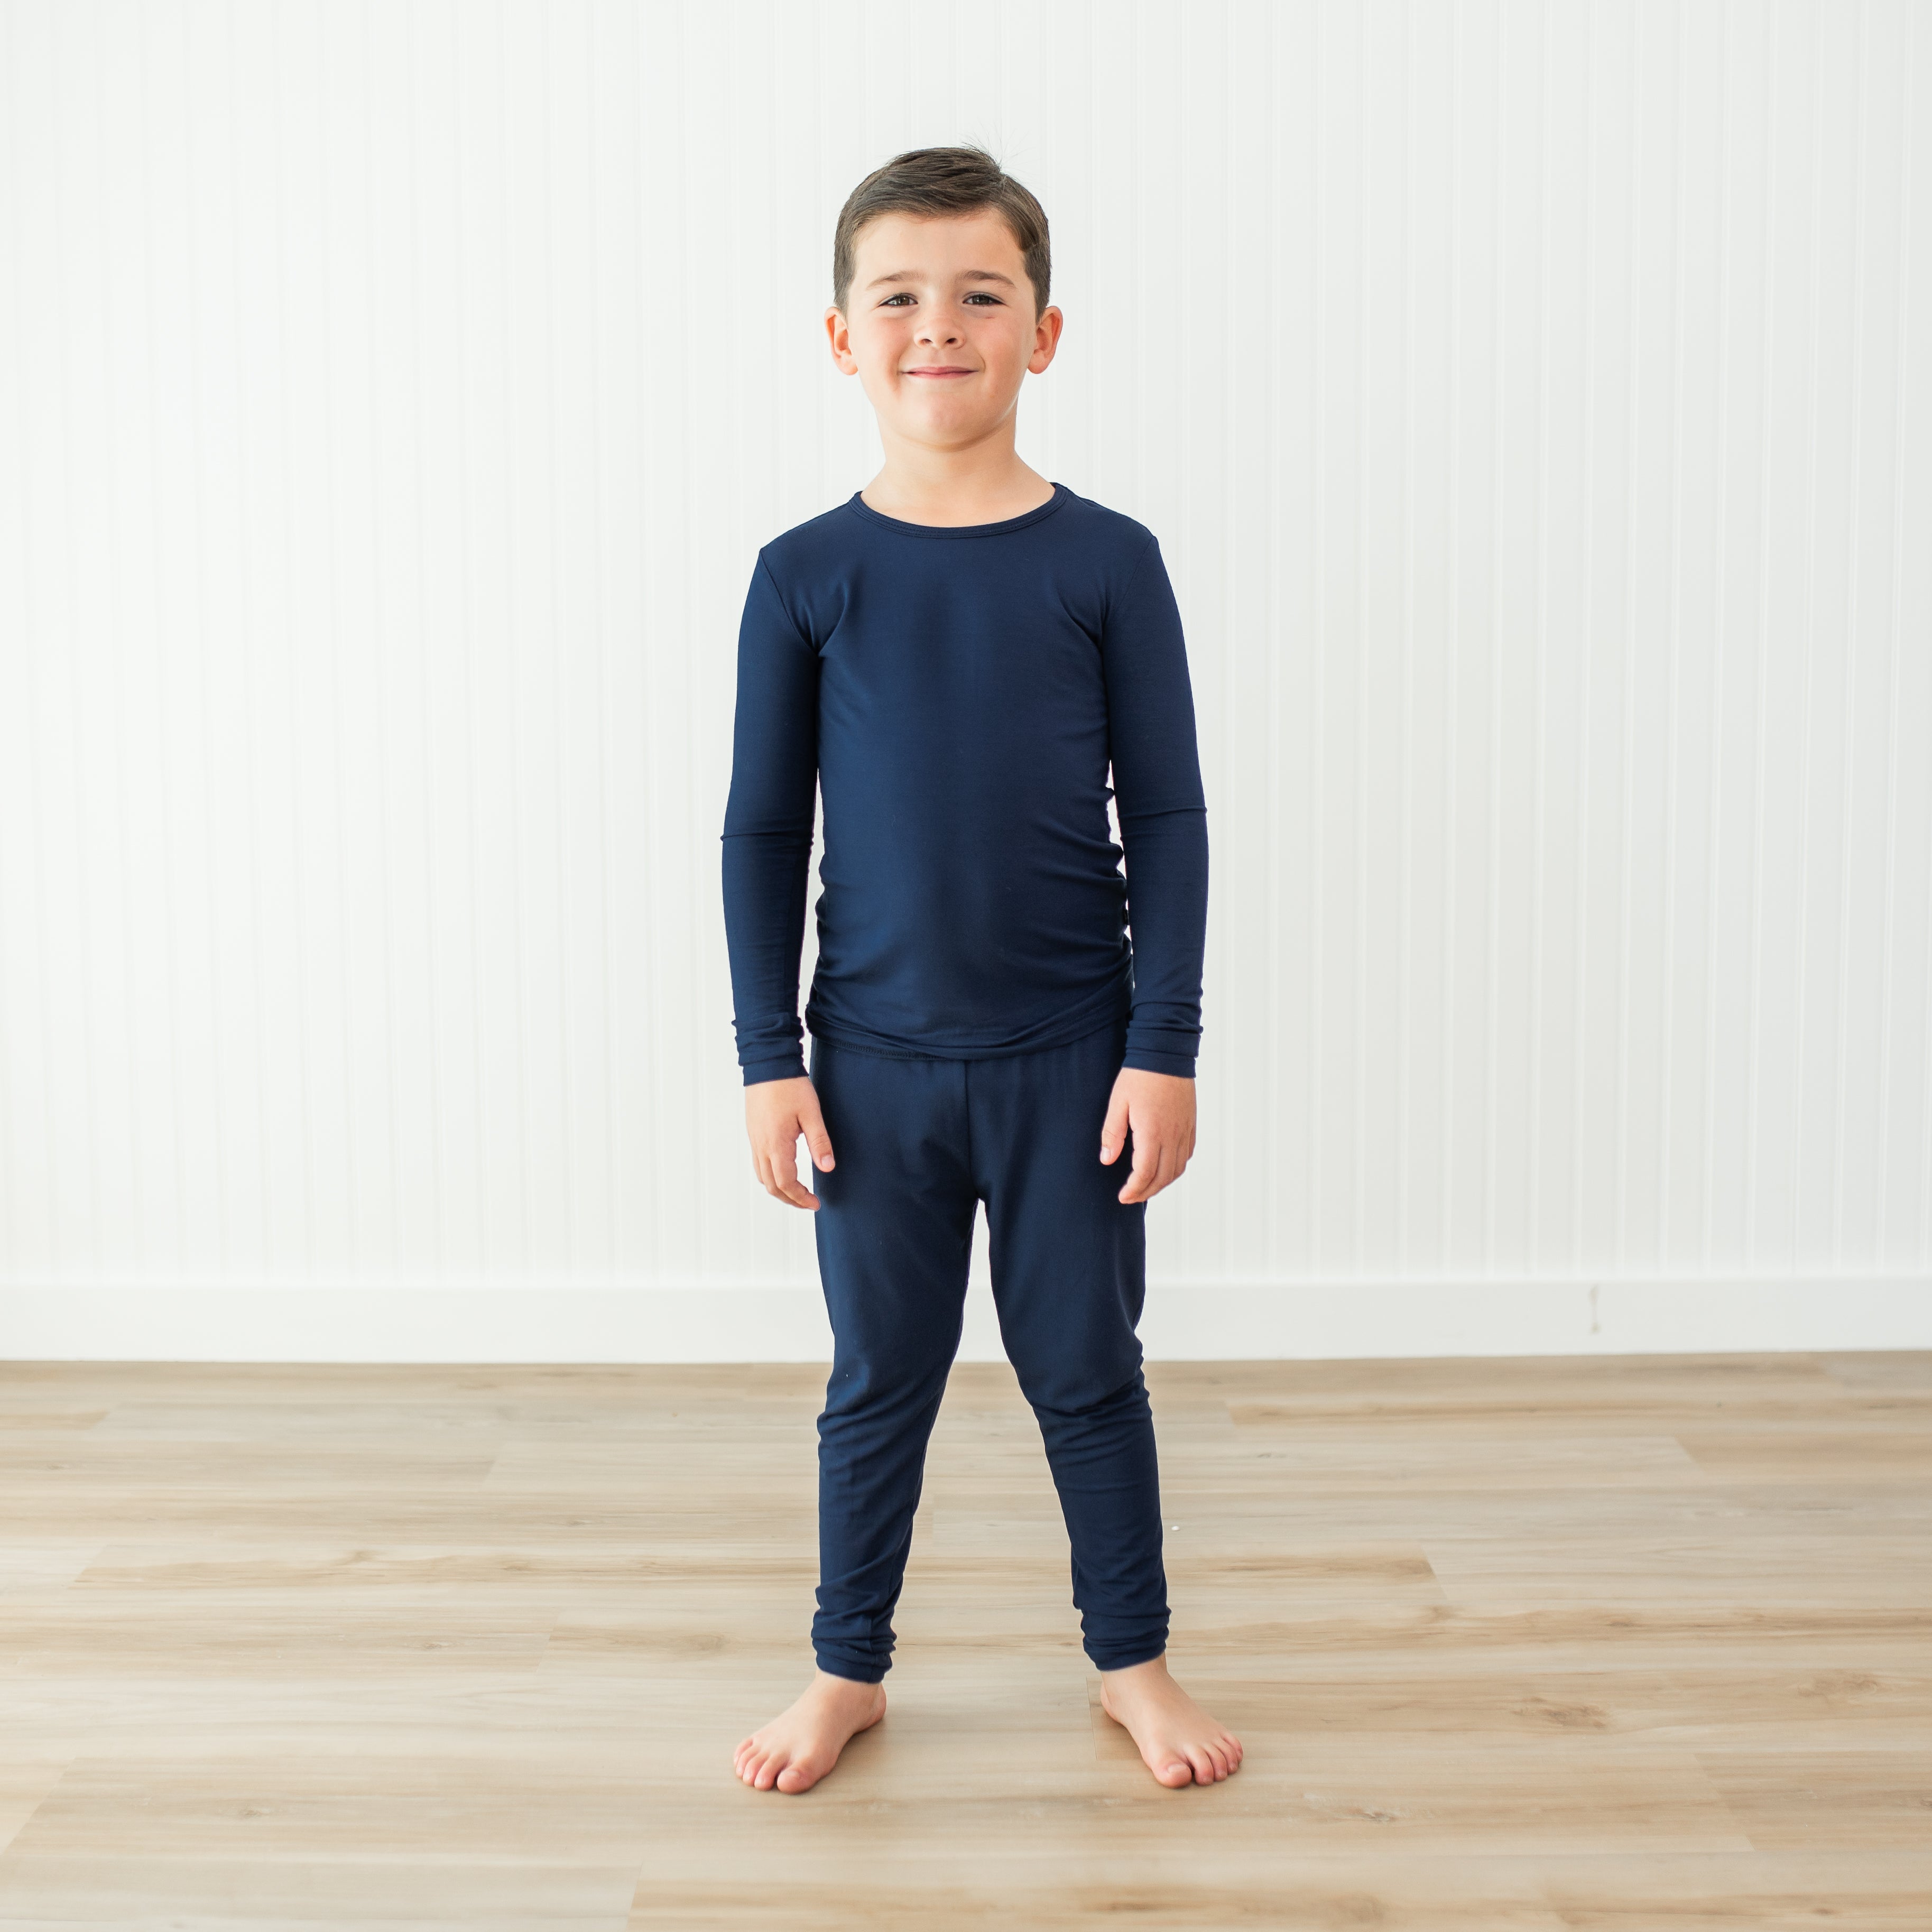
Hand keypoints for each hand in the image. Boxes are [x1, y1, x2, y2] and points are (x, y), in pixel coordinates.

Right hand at [745, 1076, 834, 1208]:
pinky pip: (758, 1163)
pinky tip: (784, 1171)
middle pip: (771, 1186)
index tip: (816, 1203)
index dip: (801, 1198)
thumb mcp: (811, 1113)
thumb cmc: (789, 1086)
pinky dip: (771, 1176)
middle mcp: (761, 1146)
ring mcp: (755, 1140)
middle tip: (809, 1203)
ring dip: (779, 1189)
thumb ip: (819, 1142)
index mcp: (776, 1144)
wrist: (767, 1065)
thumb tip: (827, 1168)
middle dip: (790, 1199)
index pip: (786, 1183)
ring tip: (797, 1191)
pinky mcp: (754, 1133)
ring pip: (762, 1176)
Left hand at [1099, 1067, 1196, 1203]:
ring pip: (1177, 1169)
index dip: (1133, 1190)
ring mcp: (1184, 1130)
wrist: (1165, 1052)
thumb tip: (1107, 1159)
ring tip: (1145, 1187)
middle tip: (1130, 1197)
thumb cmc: (1139, 1075)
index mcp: (1152, 1132)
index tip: (1122, 1197)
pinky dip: (1176, 1168)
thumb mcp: (1117, 1102)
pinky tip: (1164, 1168)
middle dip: (1146, 1192)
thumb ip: (1112, 1133)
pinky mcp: (1190, 1124)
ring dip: (1162, 1183)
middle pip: (1163, 1177)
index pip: (1144, 1173)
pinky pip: (1186, 1154)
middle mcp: (1172, 1135)